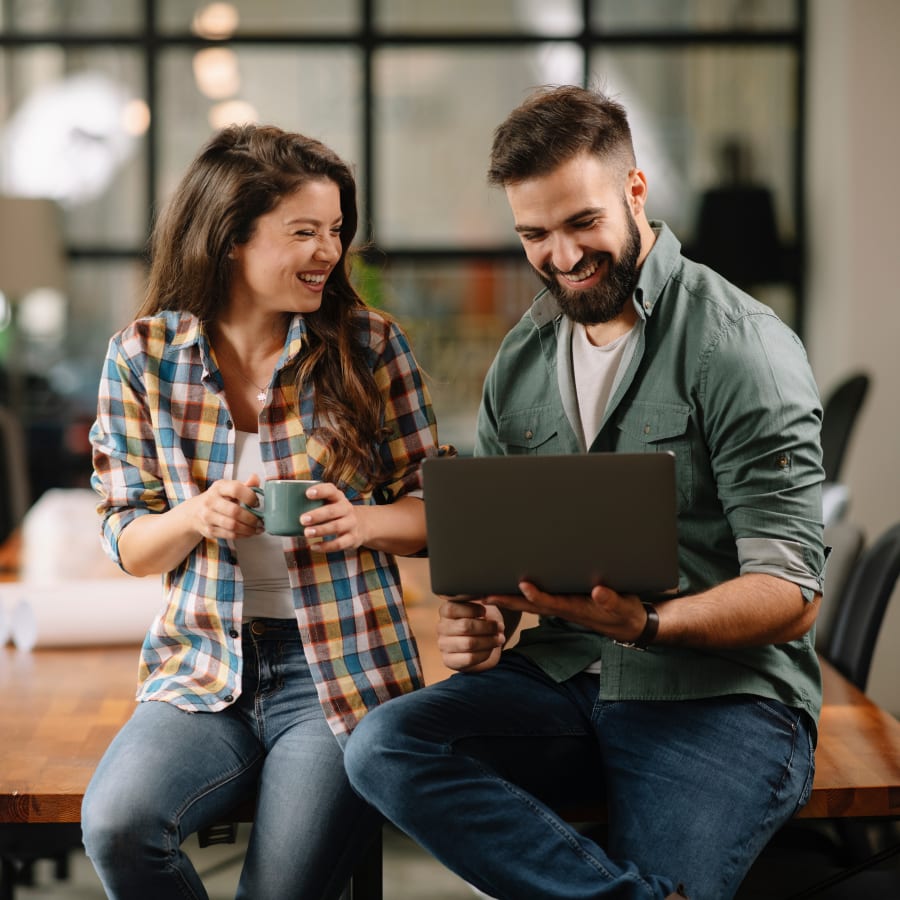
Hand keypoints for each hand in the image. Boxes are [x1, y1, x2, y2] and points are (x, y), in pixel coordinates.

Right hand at [187, 474, 262, 540]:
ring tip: (258, 529)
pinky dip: (243, 535)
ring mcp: (208, 517)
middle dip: (252, 518)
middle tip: (261, 521)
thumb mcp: (228, 488)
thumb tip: (256, 478)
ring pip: (232, 525)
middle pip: (235, 511)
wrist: (194, 512)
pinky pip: (229, 535)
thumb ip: (244, 485)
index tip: (257, 503)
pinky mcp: (209, 530)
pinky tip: (249, 533)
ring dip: (249, 529)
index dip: (249, 497)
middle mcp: (210, 501)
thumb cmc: (217, 499)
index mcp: (219, 487)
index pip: (235, 489)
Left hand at [300, 482, 366, 551]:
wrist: (362, 525)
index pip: (331, 490)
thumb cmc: (335, 512)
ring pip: (336, 527)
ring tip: (306, 533)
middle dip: (317, 515)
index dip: (320, 491)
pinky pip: (339, 544)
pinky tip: (314, 546)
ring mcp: (351, 524)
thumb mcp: (330, 503)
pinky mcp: (352, 538)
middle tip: (302, 519)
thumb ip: (312, 503)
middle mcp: (346, 509)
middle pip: (332, 511)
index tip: (307, 493)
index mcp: (338, 497)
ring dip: (320, 530)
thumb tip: (280, 507)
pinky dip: (326, 546)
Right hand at [436, 599, 505, 671]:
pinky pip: (469, 658)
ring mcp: (443, 645)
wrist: (482, 642)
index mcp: (445, 611)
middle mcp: (441, 627)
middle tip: (500, 627)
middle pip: (465, 626)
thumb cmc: (482, 620)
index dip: (473, 609)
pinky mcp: (449, 660)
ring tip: (500, 638)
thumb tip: (488, 596)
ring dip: (489, 641)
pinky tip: (491, 649)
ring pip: (469, 643)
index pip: (453, 608)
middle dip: (487, 627)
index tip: (485, 611)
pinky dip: (485, 653)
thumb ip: (482, 600)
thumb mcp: (482, 607)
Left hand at [486, 581, 648, 644]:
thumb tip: (598, 592)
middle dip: (507, 600)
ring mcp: (560, 605)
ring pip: (528, 602)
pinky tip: (504, 588)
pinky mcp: (561, 601)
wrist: (628, 624)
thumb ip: (611, 600)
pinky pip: (535, 598)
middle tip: (483, 594)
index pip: (552, 602)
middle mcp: (562, 607)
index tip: (523, 585)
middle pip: (529, 605)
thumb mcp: (623, 607)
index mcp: (575, 609)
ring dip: (506, 597)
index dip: (537, 595)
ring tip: (483, 591)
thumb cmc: (624, 613)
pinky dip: (518, 595)